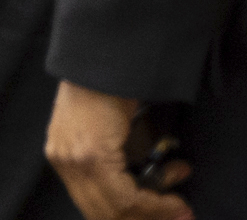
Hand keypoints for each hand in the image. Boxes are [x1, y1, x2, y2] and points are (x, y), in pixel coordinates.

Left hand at [46, 83, 190, 219]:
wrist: (106, 45)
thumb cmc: (116, 73)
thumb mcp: (116, 117)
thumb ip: (125, 146)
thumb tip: (155, 174)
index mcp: (68, 153)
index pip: (98, 204)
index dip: (134, 216)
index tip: (169, 213)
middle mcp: (66, 161)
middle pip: (103, 213)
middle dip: (146, 218)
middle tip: (181, 216)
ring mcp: (73, 159)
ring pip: (113, 208)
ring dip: (152, 211)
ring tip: (180, 207)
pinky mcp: (89, 154)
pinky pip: (120, 193)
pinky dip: (150, 200)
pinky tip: (173, 195)